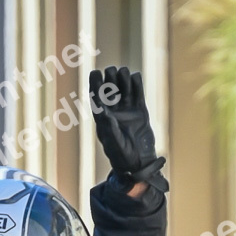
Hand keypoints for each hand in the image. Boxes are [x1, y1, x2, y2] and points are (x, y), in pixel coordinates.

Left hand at [89, 66, 162, 189]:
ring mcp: (127, 110)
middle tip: (113, 72)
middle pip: (109, 88)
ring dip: (123, 78)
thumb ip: (109, 128)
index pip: (96, 96)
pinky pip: (138, 93)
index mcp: (102, 118)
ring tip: (124, 73)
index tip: (96, 72)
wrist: (140, 163)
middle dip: (110, 78)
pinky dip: (136, 83)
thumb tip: (103, 112)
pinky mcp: (140, 110)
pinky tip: (135, 76)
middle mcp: (114, 111)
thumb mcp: (114, 144)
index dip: (95, 83)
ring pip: (123, 88)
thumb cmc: (122, 158)